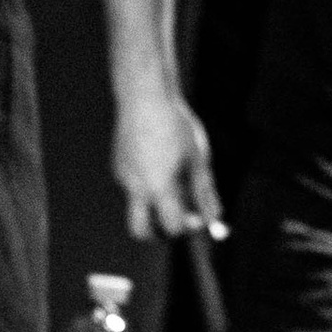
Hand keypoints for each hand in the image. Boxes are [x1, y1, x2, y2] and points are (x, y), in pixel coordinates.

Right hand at [112, 84, 223, 241]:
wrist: (145, 97)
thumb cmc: (176, 126)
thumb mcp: (198, 160)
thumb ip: (204, 193)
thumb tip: (213, 218)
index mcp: (159, 188)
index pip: (171, 227)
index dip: (187, 228)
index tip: (198, 218)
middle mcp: (136, 187)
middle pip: (140, 231)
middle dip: (157, 234)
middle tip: (177, 222)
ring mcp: (124, 176)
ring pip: (138, 204)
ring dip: (155, 203)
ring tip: (173, 173)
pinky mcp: (118, 164)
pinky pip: (134, 183)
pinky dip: (148, 182)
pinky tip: (159, 155)